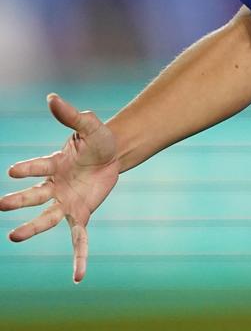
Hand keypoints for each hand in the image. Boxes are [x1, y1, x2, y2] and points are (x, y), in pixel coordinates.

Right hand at [2, 93, 119, 282]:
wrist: (114, 153)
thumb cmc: (97, 140)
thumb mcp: (89, 126)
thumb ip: (70, 115)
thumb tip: (52, 97)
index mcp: (53, 165)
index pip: (36, 168)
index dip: (26, 169)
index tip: (13, 171)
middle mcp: (54, 187)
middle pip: (33, 196)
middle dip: (17, 200)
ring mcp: (66, 203)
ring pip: (45, 218)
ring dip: (30, 228)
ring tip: (13, 237)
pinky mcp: (81, 214)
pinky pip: (79, 239)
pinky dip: (78, 257)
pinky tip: (77, 277)